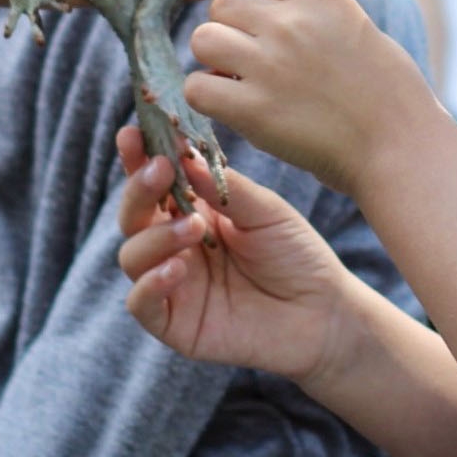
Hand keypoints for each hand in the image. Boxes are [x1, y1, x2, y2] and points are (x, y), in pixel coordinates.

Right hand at [116, 126, 353, 383]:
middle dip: (139, 189)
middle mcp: (174, 246)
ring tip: (193, 227)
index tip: (132, 132)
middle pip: (134, 215)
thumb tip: (182, 155)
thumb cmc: (296, 253)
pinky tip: (177, 269)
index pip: (154, 182)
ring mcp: (172, 284)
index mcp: (193, 211)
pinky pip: (141, 304)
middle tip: (160, 170)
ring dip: (155, 236)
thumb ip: (223, 186)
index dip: (137, 158)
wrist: (324, 312)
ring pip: (132, 255)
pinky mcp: (175, 324)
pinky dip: (150, 284)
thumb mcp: (264, 209)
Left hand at [185, 0, 440, 199]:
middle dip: (230, 27)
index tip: (242, 7)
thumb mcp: (348, 18)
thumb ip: (299, 1)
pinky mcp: (254, 111)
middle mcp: (290, 22)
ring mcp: (270, 65)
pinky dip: (208, 96)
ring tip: (242, 78)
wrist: (398, 145)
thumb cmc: (380, 85)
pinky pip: (197, 87)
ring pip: (202, 39)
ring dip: (215, 59)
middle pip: (221, 4)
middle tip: (255, 55)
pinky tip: (234, 104)